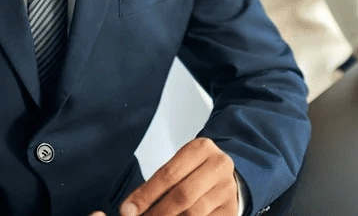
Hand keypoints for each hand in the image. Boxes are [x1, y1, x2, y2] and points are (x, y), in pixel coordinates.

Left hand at [92, 138, 237, 215]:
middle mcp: (219, 165)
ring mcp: (227, 189)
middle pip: (182, 195)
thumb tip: (130, 209)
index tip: (127, 210)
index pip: (168, 174)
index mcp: (202, 148)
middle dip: (156, 212)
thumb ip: (155, 186)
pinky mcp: (230, 210)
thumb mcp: (177, 168)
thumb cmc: (193, 172)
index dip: (145, 195)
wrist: (224, 178)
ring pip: (193, 213)